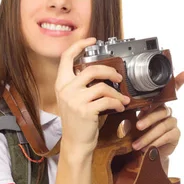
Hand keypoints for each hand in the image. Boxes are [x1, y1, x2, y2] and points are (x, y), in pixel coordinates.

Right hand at [55, 37, 130, 155]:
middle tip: (118, 77)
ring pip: (102, 87)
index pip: (66, 57)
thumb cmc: (78, 122)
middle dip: (110, 72)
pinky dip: (117, 103)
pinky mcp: (85, 111)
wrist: (75, 143)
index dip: (79, 45)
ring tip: (122, 99)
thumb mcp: (74, 100)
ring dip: (116, 93)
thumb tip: (103, 72)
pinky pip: (107, 101)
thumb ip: (82, 85)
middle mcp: (66, 90)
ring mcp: (75, 100)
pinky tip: (119, 107)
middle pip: (92, 69)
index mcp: (61, 84)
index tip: (92, 40)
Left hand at [131, 71, 183, 159]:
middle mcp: (166, 111)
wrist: (146, 153)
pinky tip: (147, 148)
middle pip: (160, 111)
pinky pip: (167, 136)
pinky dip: (155, 142)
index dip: (178, 82)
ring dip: (148, 136)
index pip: (168, 92)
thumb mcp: (132, 123)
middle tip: (137, 126)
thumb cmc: (139, 134)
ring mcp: (172, 122)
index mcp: (156, 105)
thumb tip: (122, 106)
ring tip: (136, 145)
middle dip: (148, 119)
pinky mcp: (175, 134)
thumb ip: (131, 114)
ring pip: (162, 126)